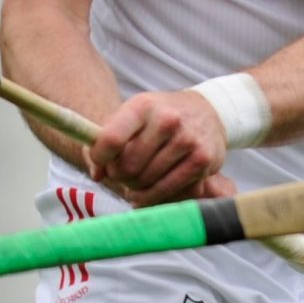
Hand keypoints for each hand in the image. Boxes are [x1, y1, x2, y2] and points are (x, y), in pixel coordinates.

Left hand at [84, 89, 228, 204]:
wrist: (206, 111)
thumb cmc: (158, 118)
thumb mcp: (132, 117)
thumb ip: (105, 142)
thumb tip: (97, 175)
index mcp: (143, 106)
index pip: (111, 139)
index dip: (99, 157)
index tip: (101, 161)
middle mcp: (167, 120)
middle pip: (128, 166)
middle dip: (119, 175)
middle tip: (122, 174)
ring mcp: (187, 140)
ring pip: (146, 181)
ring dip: (136, 187)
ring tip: (136, 181)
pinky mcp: (202, 160)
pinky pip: (167, 189)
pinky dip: (152, 196)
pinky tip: (147, 192)